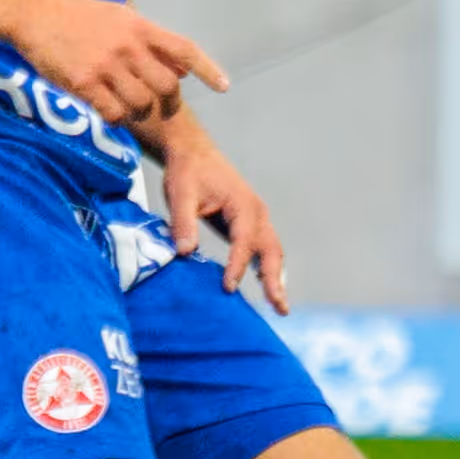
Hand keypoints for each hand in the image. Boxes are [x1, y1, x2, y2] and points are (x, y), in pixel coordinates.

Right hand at [18, 0, 226, 131]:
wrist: (34, 12)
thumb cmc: (78, 14)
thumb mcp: (122, 18)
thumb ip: (151, 43)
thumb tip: (183, 71)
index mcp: (141, 28)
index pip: (185, 50)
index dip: (209, 69)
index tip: (224, 86)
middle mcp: (129, 47)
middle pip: (167, 86)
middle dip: (169, 103)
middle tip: (162, 109)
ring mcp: (106, 66)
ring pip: (141, 104)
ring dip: (141, 113)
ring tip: (131, 109)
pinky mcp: (83, 83)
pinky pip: (113, 113)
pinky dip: (117, 118)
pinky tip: (110, 112)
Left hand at [160, 122, 288, 308]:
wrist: (193, 152)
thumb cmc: (188, 172)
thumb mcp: (181, 194)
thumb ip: (183, 223)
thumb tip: (183, 252)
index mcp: (242, 205)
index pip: (244, 241)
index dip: (237, 265)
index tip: (228, 287)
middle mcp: (257, 212)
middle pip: (271, 249)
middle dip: (275, 279)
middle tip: (278, 306)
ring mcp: (257, 217)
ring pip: (273, 251)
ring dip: (276, 277)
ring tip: (279, 304)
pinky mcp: (250, 223)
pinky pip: (265, 248)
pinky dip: (268, 267)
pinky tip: (266, 285)